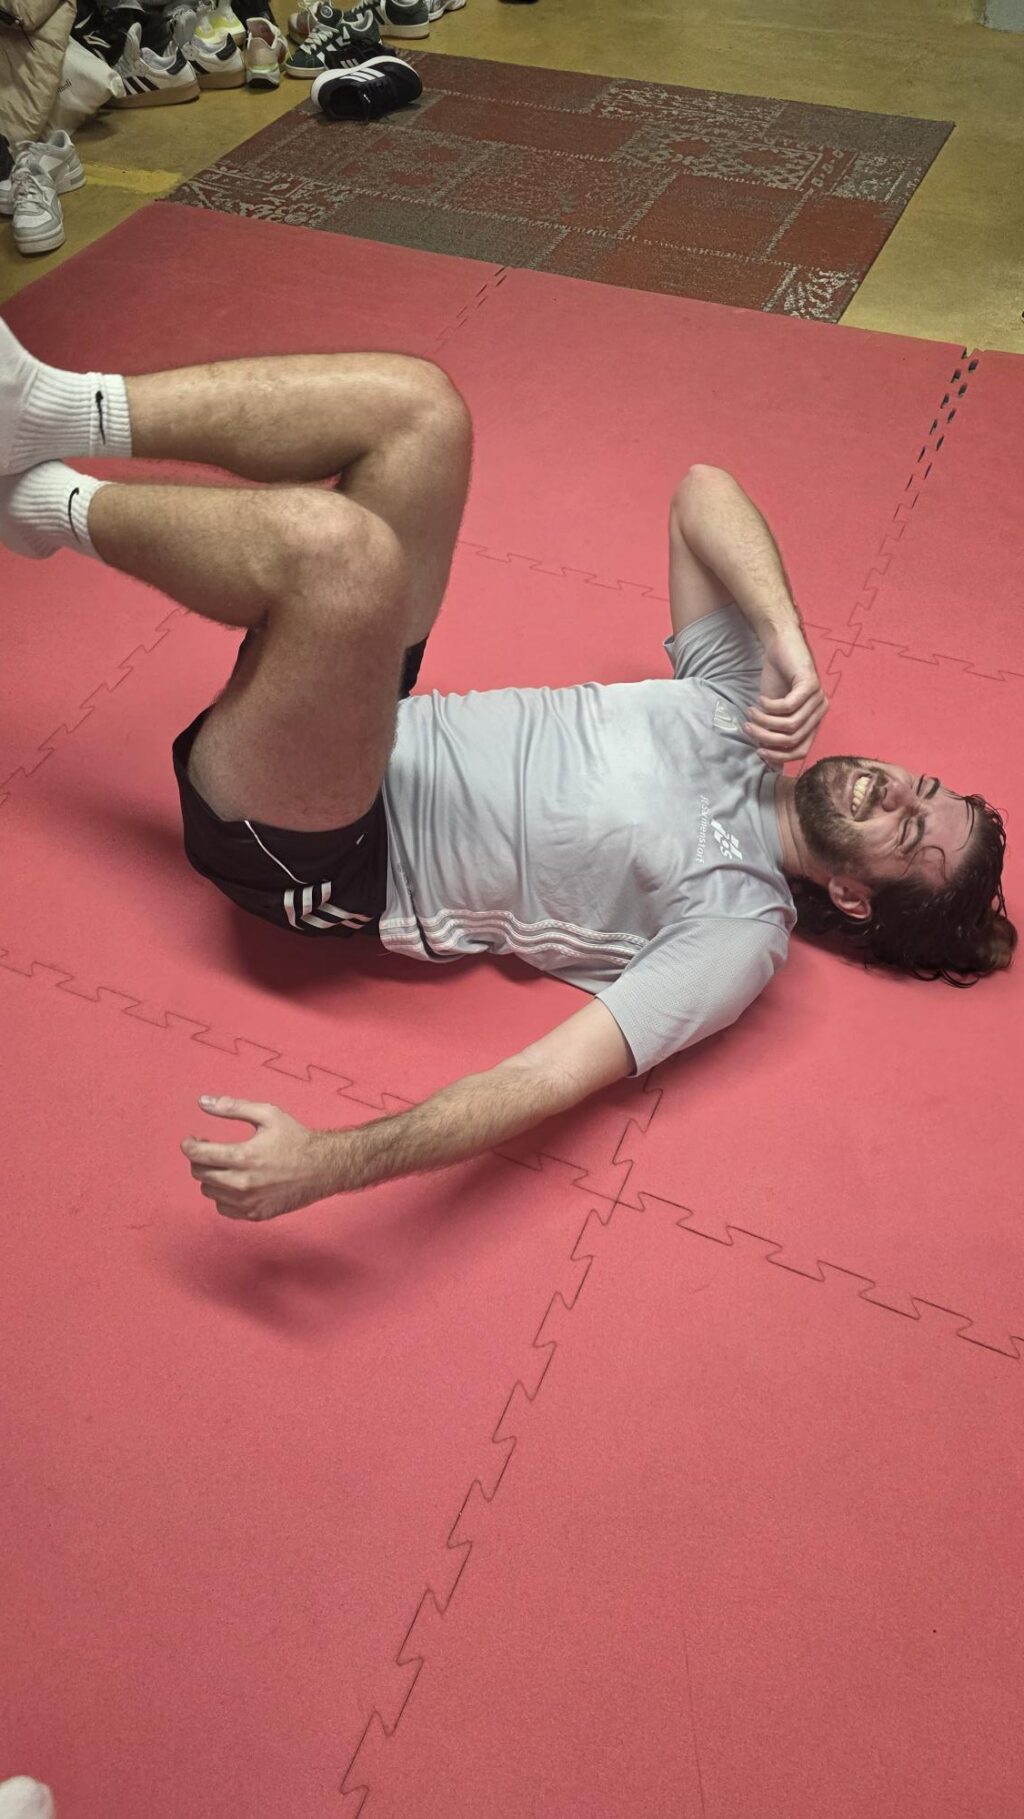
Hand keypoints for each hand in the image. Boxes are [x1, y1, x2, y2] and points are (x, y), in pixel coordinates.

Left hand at [181, 1097, 336, 1220]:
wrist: (323, 1168)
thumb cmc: (296, 1139)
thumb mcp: (267, 1114)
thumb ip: (232, 1107)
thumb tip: (202, 1101)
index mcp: (244, 1156)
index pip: (198, 1155)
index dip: (188, 1145)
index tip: (190, 1140)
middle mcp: (242, 1183)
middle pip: (200, 1174)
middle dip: (199, 1159)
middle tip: (210, 1149)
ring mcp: (248, 1202)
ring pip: (209, 1192)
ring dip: (211, 1177)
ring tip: (225, 1165)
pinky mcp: (254, 1215)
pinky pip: (223, 1208)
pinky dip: (223, 1195)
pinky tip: (235, 1182)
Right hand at [745, 624, 827, 769]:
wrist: (781, 646)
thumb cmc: (776, 679)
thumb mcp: (773, 712)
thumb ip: (774, 733)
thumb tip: (767, 762)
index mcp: (814, 721)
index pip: (801, 751)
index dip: (779, 756)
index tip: (759, 750)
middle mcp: (820, 712)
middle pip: (793, 740)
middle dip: (766, 737)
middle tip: (748, 727)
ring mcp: (818, 698)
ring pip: (789, 726)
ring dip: (764, 721)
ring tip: (751, 712)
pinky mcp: (811, 685)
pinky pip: (788, 707)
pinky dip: (770, 706)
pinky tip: (761, 699)